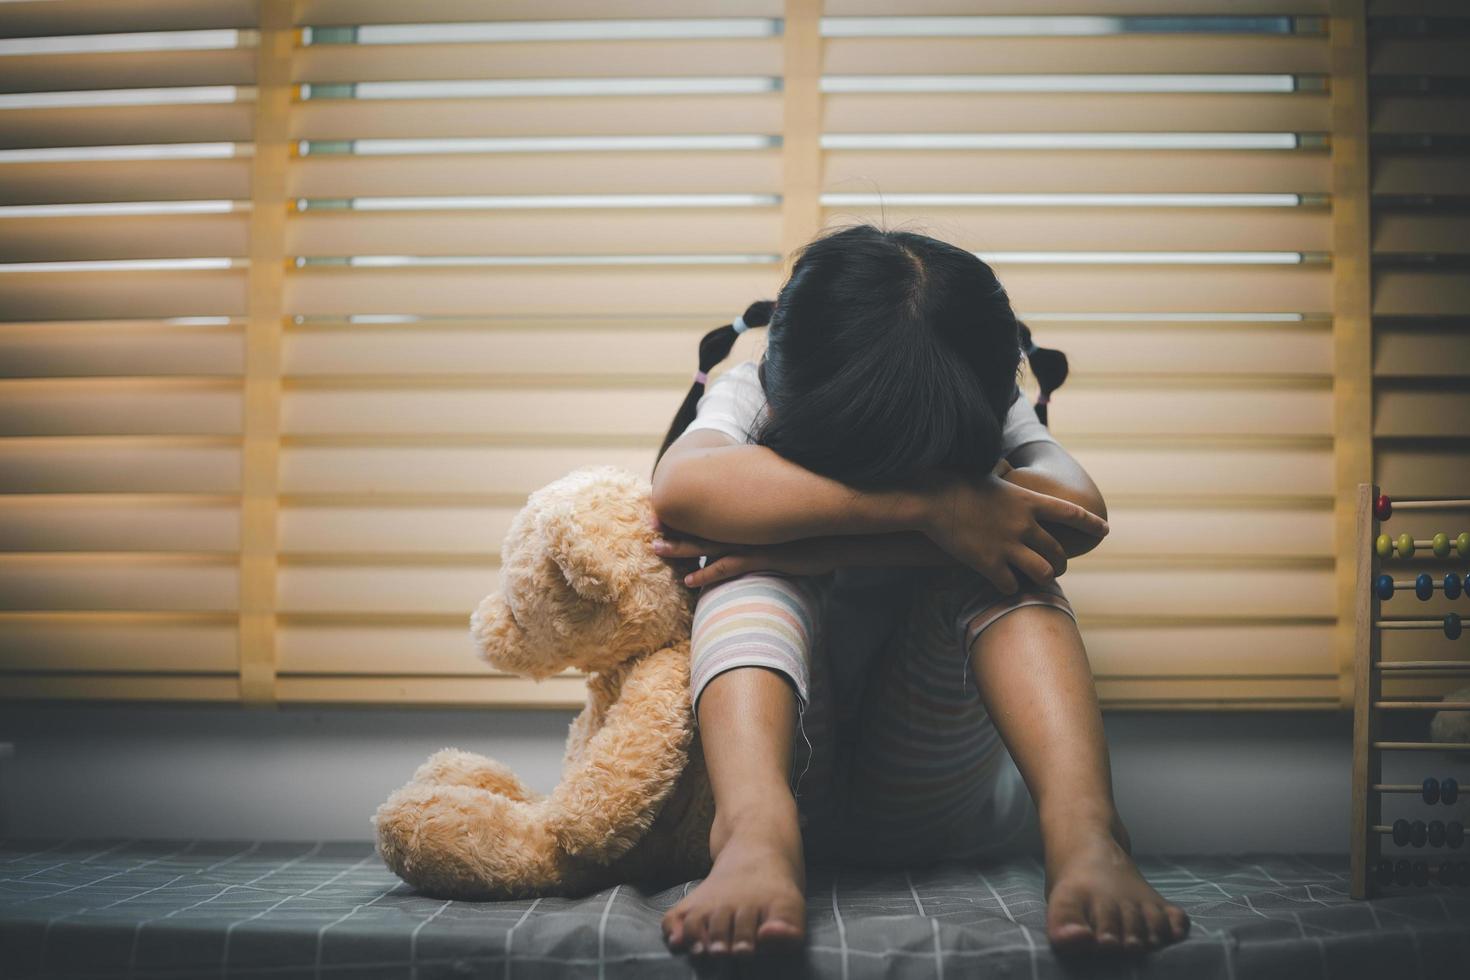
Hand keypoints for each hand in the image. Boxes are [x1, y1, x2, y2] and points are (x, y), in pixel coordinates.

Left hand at [648, 524, 837, 588]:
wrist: (839, 533)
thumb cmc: (813, 530)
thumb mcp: (785, 522)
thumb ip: (765, 520)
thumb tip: (755, 520)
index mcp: (748, 518)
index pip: (711, 514)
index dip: (686, 514)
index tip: (663, 511)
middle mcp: (747, 527)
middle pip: (702, 525)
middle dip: (674, 527)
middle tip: (648, 525)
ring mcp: (754, 542)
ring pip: (709, 544)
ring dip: (681, 549)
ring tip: (658, 550)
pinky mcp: (764, 557)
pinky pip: (729, 567)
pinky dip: (707, 573)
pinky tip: (690, 579)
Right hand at [917, 470, 1108, 593]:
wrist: (932, 499)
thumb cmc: (957, 482)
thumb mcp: (990, 476)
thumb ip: (1004, 476)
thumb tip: (1004, 466)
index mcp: (1028, 501)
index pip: (1071, 513)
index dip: (1091, 524)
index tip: (1105, 530)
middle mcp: (1024, 525)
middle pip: (1058, 552)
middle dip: (1060, 563)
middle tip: (1055, 568)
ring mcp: (1008, 546)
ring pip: (1042, 573)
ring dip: (1042, 579)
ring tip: (1038, 581)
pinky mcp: (989, 564)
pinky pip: (1011, 585)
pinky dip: (1010, 587)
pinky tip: (1005, 585)